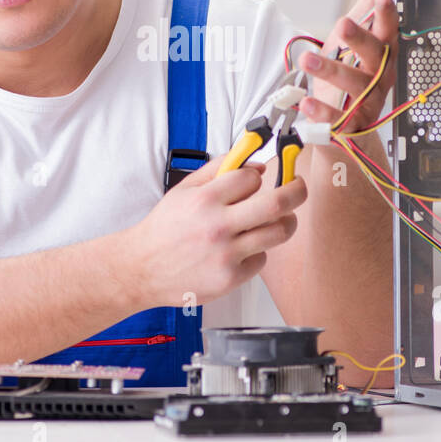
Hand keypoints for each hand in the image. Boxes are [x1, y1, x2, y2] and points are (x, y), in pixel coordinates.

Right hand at [120, 155, 307, 308]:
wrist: (142, 268)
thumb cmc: (164, 229)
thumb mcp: (184, 189)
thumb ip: (218, 170)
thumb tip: (255, 163)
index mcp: (205, 199)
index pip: (252, 177)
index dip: (259, 176)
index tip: (260, 179)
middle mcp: (218, 226)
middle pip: (277, 204)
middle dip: (297, 190)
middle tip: (299, 187)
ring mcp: (226, 255)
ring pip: (278, 232)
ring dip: (285, 222)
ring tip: (279, 219)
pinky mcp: (230, 278)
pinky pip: (261, 259)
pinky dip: (257, 251)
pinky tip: (241, 249)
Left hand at [298, 0, 397, 134]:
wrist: (347, 123)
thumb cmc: (353, 72)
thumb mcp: (358, 33)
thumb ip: (369, 0)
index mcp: (384, 54)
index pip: (390, 30)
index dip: (387, 13)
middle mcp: (380, 78)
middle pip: (376, 57)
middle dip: (360, 39)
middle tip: (342, 23)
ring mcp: (367, 103)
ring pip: (354, 86)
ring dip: (331, 71)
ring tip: (307, 59)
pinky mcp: (350, 126)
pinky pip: (339, 120)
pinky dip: (322, 113)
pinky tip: (306, 102)